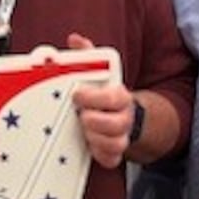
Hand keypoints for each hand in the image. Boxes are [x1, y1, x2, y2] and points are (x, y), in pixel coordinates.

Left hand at [66, 32, 133, 168]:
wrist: (119, 114)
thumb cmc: (103, 92)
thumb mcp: (97, 71)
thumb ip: (88, 54)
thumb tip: (75, 39)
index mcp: (119, 96)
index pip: (114, 97)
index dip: (95, 97)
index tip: (77, 94)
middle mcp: (123, 116)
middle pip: (117, 124)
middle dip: (95, 120)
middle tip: (80, 116)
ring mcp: (121, 135)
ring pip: (117, 144)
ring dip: (96, 138)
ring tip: (83, 130)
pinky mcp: (114, 151)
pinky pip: (112, 159)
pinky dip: (101, 155)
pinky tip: (89, 146)